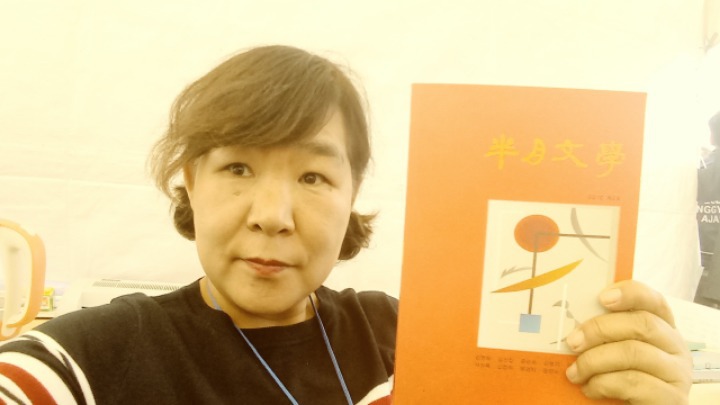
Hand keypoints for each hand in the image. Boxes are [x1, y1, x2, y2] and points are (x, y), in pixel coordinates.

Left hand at [565, 280, 691, 403]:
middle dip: (599, 329)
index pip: (653, 301)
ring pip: (634, 353)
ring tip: (574, 373)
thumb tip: (571, 319)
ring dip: (594, 361)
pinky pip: (633, 382)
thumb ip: (605, 334)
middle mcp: (675, 347)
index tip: (602, 297)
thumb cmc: (618, 379)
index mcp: (662, 328)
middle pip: (641, 324)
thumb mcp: (613, 351)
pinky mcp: (671, 399)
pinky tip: (589, 389)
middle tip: (571, 342)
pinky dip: (603, 383)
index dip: (630, 293)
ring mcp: (677, 373)